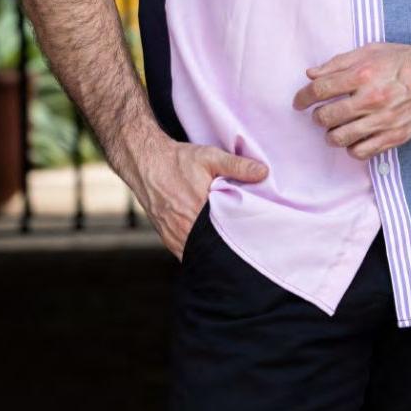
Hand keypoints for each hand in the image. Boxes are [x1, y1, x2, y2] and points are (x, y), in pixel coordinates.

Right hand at [128, 134, 268, 259]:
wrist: (146, 162)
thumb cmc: (179, 160)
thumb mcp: (211, 157)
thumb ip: (238, 166)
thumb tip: (264, 172)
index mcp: (197, 211)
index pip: (225, 235)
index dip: (240, 239)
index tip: (254, 238)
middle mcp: (183, 228)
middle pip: (211, 247)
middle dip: (227, 247)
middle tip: (245, 244)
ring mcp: (173, 235)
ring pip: (197, 253)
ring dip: (210, 250)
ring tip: (228, 246)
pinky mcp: (166, 237)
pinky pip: (184, 252)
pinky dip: (197, 251)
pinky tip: (209, 245)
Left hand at [292, 42, 410, 159]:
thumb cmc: (407, 60)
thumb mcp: (372, 50)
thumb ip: (339, 62)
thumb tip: (311, 75)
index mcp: (364, 73)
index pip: (320, 90)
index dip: (303, 97)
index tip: (300, 101)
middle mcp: (372, 98)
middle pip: (325, 117)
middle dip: (317, 116)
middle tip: (321, 114)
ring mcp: (384, 120)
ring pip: (339, 138)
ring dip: (331, 134)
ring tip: (336, 127)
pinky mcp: (395, 137)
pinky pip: (360, 152)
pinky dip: (351, 147)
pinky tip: (355, 137)